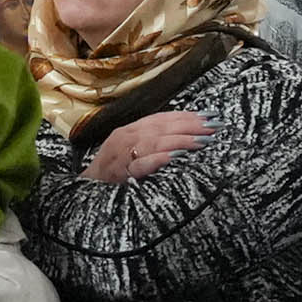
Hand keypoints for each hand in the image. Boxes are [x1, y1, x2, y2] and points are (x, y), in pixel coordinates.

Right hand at [85, 111, 212, 182]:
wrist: (88, 187)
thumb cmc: (114, 169)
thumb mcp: (133, 149)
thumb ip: (155, 140)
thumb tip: (186, 134)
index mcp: (130, 130)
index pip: (161, 119)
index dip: (185, 116)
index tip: (209, 115)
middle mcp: (125, 137)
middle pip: (161, 128)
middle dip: (189, 126)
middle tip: (213, 127)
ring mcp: (121, 155)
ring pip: (153, 142)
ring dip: (179, 140)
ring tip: (201, 141)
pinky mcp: (118, 173)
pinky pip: (138, 165)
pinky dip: (156, 160)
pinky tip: (173, 158)